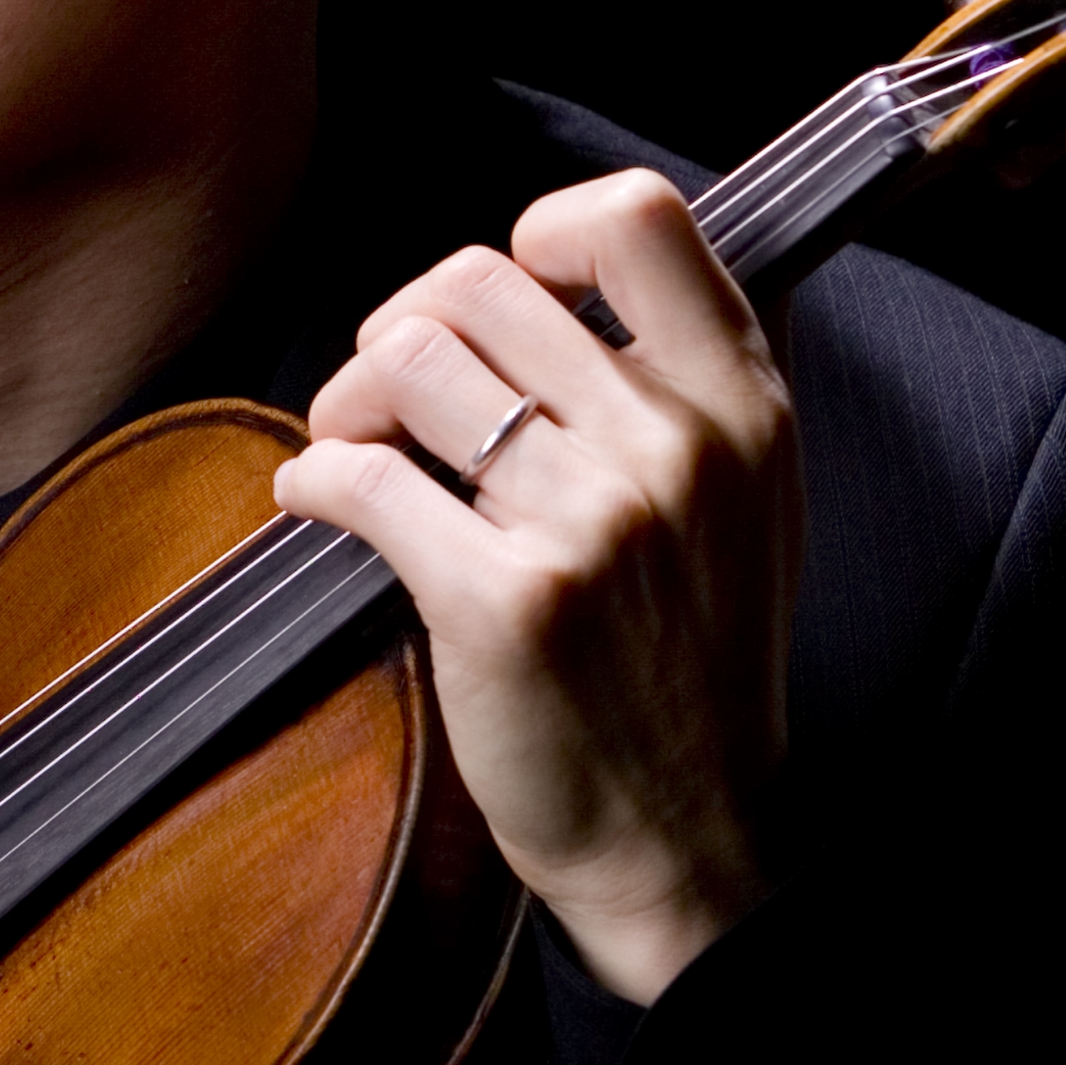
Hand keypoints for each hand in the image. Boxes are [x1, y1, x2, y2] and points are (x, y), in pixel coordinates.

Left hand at [272, 170, 803, 1008]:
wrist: (690, 846)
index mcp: (742, 406)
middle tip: (386, 395)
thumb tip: (565, 276)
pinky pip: (360, 478)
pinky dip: (314, 480)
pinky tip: (319, 504)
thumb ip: (691, 381)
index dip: (540, 233)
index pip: (637, 218)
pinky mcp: (504, 601)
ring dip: (351, 397)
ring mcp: (592, 521)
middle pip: (480, 283)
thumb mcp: (751, 503)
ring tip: (355, 448)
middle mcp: (675, 446)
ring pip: (410, 361)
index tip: (502, 300)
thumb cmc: (696, 671)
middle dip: (404, 327)